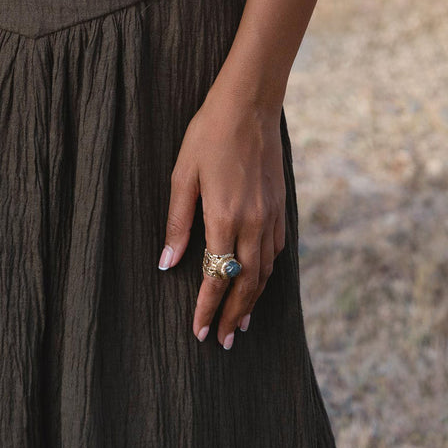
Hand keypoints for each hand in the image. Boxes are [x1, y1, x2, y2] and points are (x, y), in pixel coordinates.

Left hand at [158, 82, 285, 348]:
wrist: (250, 105)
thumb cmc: (210, 134)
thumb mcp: (183, 175)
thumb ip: (177, 222)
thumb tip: (167, 264)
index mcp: (224, 217)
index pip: (217, 277)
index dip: (208, 308)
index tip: (200, 332)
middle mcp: (253, 223)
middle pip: (246, 285)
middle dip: (234, 316)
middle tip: (224, 342)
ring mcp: (271, 216)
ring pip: (265, 273)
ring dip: (253, 301)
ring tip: (242, 323)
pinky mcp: (281, 207)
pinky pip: (276, 251)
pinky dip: (267, 274)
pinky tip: (258, 281)